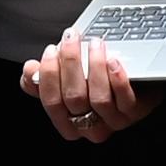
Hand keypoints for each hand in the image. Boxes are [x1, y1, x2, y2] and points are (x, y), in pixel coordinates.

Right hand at [24, 34, 154, 141]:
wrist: (136, 84)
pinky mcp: (136, 112)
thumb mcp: (66, 80)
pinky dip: (117, 79)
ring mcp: (114, 121)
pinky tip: (113, 60)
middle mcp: (89, 127)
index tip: (50, 50)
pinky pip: (125, 99)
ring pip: (98, 98)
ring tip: (94, 43)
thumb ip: (43, 78)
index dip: (48, 76)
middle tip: (71, 38)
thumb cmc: (95, 82)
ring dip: (94, 66)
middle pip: (74, 97)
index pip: (52, 102)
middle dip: (70, 63)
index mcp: (68, 123)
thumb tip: (29, 69)